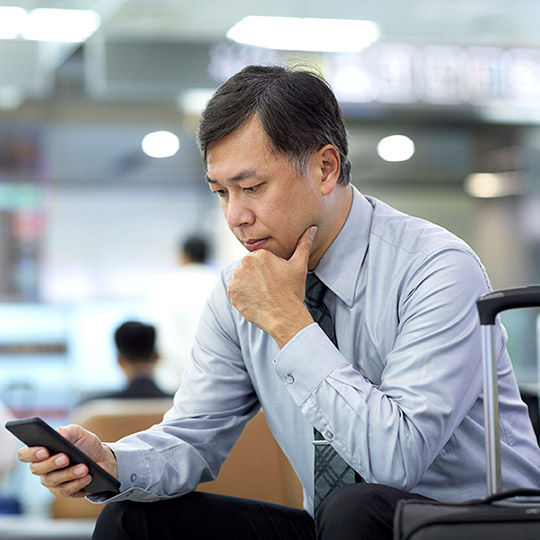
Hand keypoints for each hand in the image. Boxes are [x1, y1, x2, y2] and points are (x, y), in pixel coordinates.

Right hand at [18, 424, 117, 497]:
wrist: (101, 457)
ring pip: (53, 481)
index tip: (44, 450)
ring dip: (69, 474)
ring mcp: (52, 481)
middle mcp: (42, 468)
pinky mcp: (64, 491)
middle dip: (52, 463)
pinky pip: (66, 490)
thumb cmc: (84, 443)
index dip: (31, 453)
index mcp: (41, 451)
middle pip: (37, 469)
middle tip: (66, 458)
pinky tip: (88, 477)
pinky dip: (78, 483)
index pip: (25, 454)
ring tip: (84, 468)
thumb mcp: (78, 433)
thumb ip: (67, 431)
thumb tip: (58, 434)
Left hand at [228, 226, 317, 346]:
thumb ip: (303, 245)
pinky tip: (255, 300)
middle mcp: (244, 264)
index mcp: (259, 255)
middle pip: (248, 269)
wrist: (284, 316)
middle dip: (256, 277)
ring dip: (248, 286)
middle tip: (269, 289)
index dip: (267, 271)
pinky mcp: (231, 293)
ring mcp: (236, 279)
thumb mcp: (299, 266)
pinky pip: (235, 292)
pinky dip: (242, 296)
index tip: (274, 281)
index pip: (259, 260)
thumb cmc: (292, 291)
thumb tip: (312, 228)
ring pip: (241, 279)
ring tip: (263, 295)